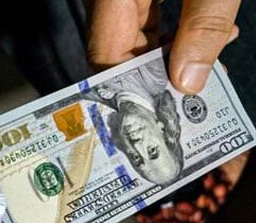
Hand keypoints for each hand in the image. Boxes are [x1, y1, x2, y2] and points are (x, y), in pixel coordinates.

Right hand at [87, 0, 240, 92]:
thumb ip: (204, 26)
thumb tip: (189, 81)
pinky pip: (144, 17)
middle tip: (198, 91)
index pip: (105, 57)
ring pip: (133, 36)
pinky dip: (172, 32)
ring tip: (212, 62)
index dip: (133, 88)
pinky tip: (204, 34)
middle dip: (161, 73)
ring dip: (171, 55)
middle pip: (118, 51)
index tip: (164, 109)